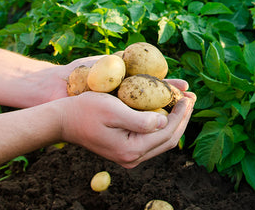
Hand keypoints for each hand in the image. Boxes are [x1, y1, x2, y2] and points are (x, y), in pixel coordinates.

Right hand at [58, 79, 195, 167]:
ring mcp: (129, 156)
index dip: (181, 114)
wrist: (62, 121)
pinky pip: (152, 139)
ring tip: (184, 102)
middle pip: (168, 139)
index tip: (188, 96)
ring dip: (175, 121)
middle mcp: (132, 158)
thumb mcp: (113, 110)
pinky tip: (167, 110)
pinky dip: (163, 124)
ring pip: (162, 140)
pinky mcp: (125, 149)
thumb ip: (141, 119)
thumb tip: (164, 120)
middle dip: (182, 118)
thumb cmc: (85, 110)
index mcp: (131, 150)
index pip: (167, 132)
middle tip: (191, 98)